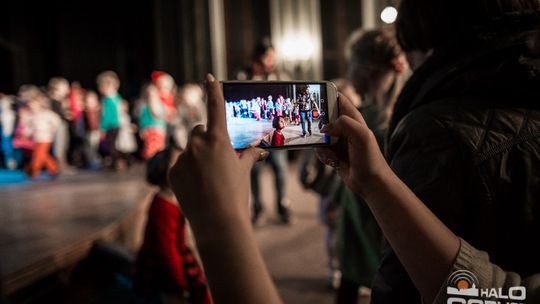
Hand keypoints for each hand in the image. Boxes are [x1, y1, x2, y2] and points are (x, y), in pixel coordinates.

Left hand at [168, 74, 266, 235]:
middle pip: (198, 131)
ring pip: (188, 149)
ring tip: (206, 179)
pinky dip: (186, 170)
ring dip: (196, 156)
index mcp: (218, 140)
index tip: (209, 76)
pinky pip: (178, 163)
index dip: (213, 90)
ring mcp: (183, 157)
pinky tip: (196, 186)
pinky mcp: (172, 171)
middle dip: (205, 139)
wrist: (218, 222)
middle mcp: (198, 144)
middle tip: (215, 159)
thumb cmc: (236, 195)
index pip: (215, 107)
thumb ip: (248, 156)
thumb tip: (258, 149)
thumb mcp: (244, 172)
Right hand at [315, 94, 390, 197]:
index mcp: (352, 118)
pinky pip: (319, 149)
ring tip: (331, 153)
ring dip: (319, 144)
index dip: (326, 95)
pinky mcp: (332, 153)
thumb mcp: (361, 135)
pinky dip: (323, 155)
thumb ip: (344, 123)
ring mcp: (337, 140)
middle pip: (323, 116)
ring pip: (318, 135)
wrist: (370, 183)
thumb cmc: (370, 159)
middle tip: (316, 131)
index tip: (314, 97)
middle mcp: (344, 127)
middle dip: (317, 123)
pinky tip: (333, 161)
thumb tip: (325, 127)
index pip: (337, 98)